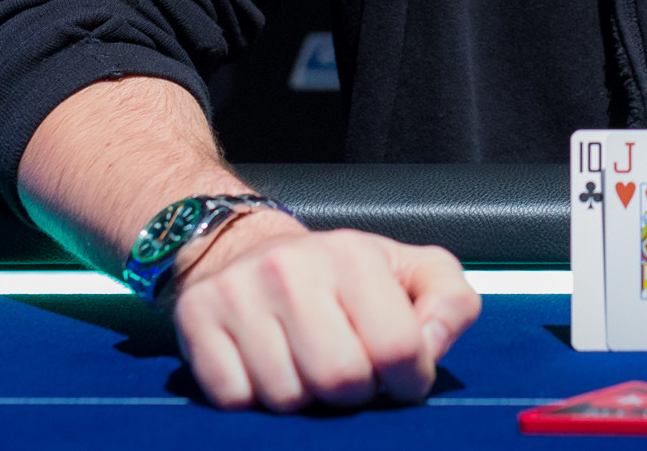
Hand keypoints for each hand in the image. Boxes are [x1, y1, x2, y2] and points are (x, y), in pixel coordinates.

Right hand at [164, 211, 481, 412]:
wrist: (245, 249)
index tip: (400, 376)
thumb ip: (450, 303)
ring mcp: (238, 293)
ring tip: (306, 365)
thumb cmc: (340, 275)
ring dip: (304, 398)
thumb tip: (431, 348)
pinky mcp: (196, 320)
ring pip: (287, 397)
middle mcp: (291, 268)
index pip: (398, 346)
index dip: (409, 379)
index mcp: (352, 254)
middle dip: (354, 393)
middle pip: (340, 380)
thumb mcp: (410, 271)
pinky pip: (235, 398)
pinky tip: (265, 367)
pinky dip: (254, 398)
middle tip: (350, 375)